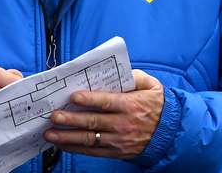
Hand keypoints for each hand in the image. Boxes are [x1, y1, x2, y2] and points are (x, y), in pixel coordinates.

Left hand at [43, 69, 163, 158]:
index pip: (106, 102)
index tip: (73, 97)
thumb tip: (119, 70)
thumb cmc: (156, 105)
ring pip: (89, 139)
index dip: (89, 100)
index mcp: (130, 105)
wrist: (171, 133)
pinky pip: (93, 152)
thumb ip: (135, 76)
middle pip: (93, 122)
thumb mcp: (151, 86)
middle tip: (53, 116)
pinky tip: (62, 144)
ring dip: (67, 137)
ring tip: (50, 133)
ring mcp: (119, 140)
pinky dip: (76, 148)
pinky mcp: (116, 152)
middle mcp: (123, 124)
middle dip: (71, 119)